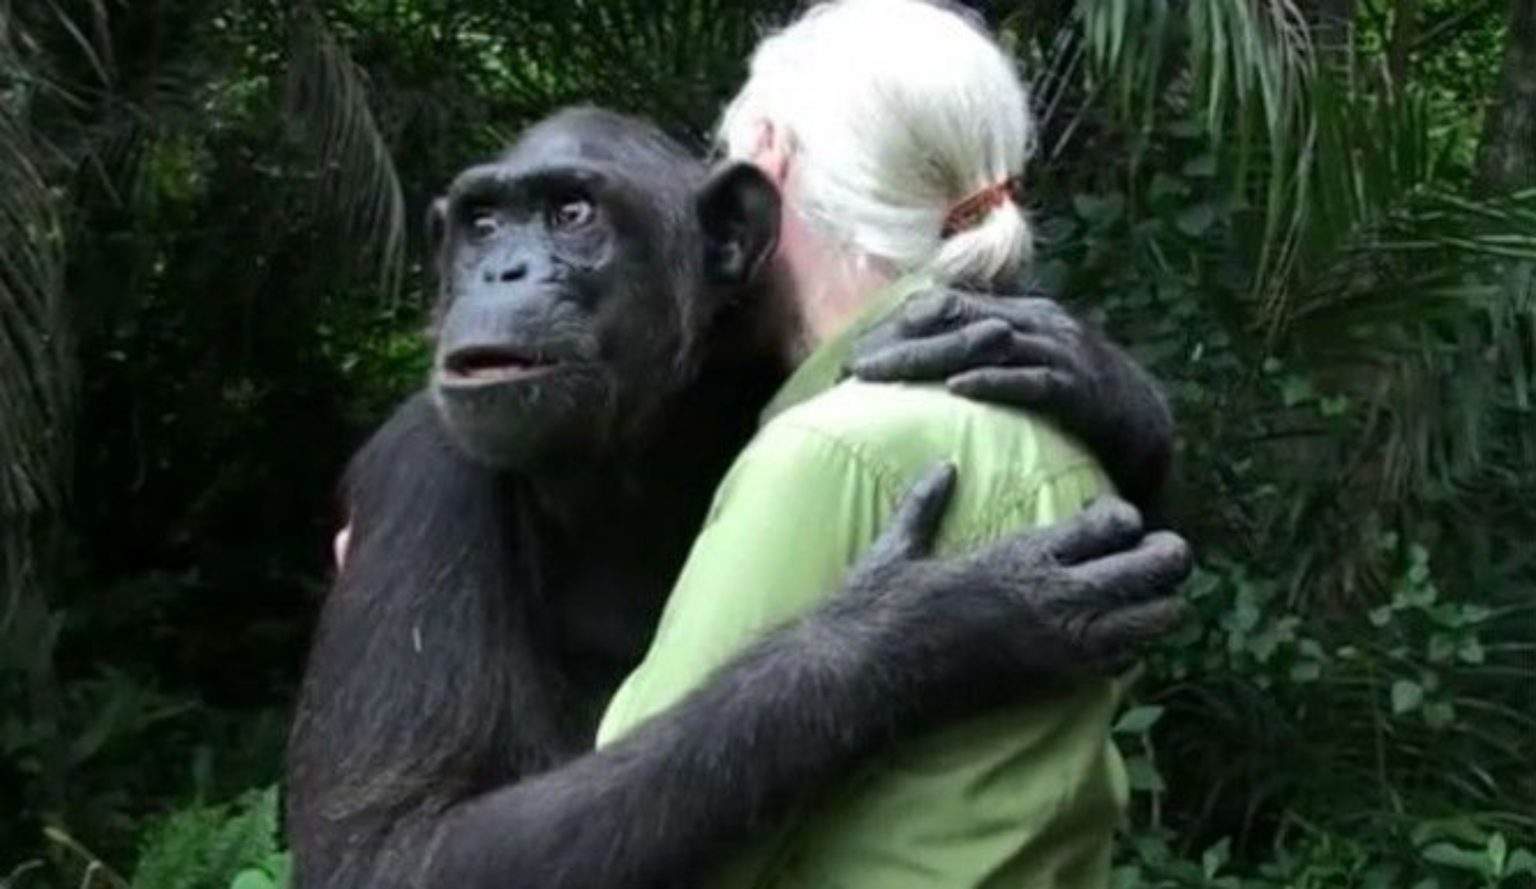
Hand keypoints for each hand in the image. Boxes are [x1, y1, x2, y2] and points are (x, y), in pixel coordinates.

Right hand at [845, 464, 1190, 692]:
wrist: (867, 678)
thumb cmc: (876, 609)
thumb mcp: (899, 546)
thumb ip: (927, 503)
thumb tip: (944, 467)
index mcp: (1021, 555)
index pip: (1114, 522)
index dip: (1125, 517)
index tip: (1114, 520)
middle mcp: (1054, 599)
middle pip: (1154, 569)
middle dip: (1167, 557)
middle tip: (1159, 552)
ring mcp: (1061, 647)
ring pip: (1155, 621)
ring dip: (1158, 604)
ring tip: (1140, 594)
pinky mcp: (1055, 684)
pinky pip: (1124, 663)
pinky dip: (1131, 646)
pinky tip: (1108, 635)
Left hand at [849, 289, 1173, 510]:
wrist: (1146, 423)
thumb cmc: (1076, 396)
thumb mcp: (1026, 363)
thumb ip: (985, 352)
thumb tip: (928, 357)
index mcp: (1022, 312)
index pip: (949, 306)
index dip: (901, 326)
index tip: (856, 355)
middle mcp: (1039, 323)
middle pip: (959, 323)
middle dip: (903, 344)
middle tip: (855, 369)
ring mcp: (1060, 353)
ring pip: (986, 347)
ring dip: (932, 359)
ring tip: (886, 375)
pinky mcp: (1078, 389)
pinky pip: (1032, 383)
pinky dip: (996, 383)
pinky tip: (960, 388)